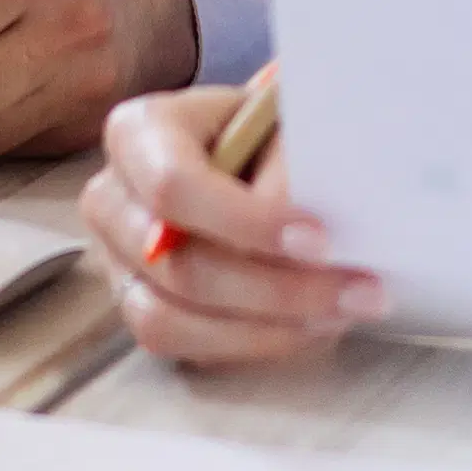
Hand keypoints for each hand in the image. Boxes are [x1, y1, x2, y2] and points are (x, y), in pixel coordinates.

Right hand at [79, 79, 386, 364]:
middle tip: (358, 291)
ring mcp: (120, 262)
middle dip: (275, 289)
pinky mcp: (143, 308)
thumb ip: (287, 167)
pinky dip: (254, 343)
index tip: (320, 241)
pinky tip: (310, 327)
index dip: (245, 222)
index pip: (173, 186)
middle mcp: (113, 200)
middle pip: (176, 266)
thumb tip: (297, 236)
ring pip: (172, 320)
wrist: (260, 152)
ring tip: (340, 314)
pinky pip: (187, 348)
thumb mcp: (283, 122)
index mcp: (139, 133)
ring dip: (266, 328)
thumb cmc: (270, 130)